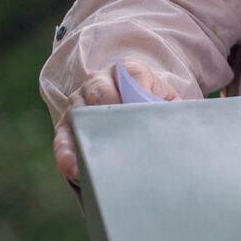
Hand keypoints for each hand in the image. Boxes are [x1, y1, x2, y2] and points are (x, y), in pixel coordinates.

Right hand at [52, 57, 180, 183]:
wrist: (136, 111)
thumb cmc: (152, 106)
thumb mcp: (166, 103)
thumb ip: (171, 110)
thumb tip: (177, 125)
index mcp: (127, 71)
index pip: (131, 72)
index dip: (137, 86)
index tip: (143, 104)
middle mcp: (100, 81)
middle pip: (100, 88)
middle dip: (108, 106)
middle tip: (119, 129)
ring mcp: (80, 101)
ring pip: (78, 111)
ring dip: (83, 134)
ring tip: (89, 156)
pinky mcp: (67, 124)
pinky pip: (63, 136)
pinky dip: (66, 152)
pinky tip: (73, 168)